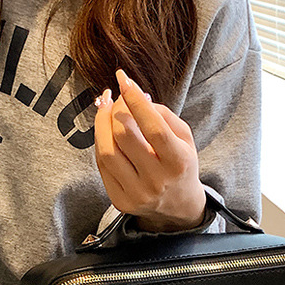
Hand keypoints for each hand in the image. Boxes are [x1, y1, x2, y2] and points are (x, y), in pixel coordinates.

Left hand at [93, 69, 206, 231]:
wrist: (178, 205)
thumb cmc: (180, 164)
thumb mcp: (183, 137)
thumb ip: (162, 114)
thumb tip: (133, 94)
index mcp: (178, 162)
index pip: (153, 127)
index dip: (134, 100)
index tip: (123, 79)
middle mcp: (157, 181)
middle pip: (124, 136)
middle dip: (115, 109)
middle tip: (114, 97)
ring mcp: (137, 194)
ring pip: (107, 152)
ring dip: (101, 124)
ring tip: (104, 109)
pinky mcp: (121, 201)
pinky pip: (102, 166)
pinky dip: (101, 143)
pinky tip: (105, 132)